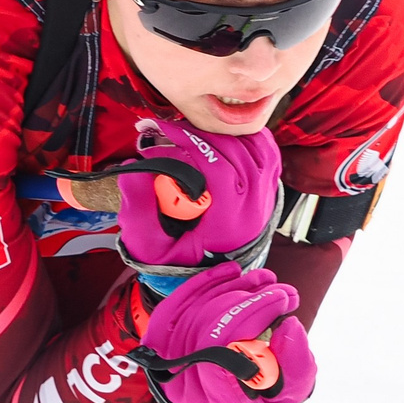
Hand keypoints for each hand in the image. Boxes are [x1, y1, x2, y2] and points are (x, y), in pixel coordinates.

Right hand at [109, 121, 283, 272]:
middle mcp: (255, 208)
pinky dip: (243, 136)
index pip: (219, 170)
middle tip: (168, 130)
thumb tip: (133, 169)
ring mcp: (266, 195)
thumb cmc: (175, 257)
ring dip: (220, 133)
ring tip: (189, 132)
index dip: (189, 143)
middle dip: (199, 134)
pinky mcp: (269, 186)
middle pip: (236, 152)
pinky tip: (217, 136)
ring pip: (253, 145)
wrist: (204, 272)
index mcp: (229, 223)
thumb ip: (138, 210)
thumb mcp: (148, 243)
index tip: (160, 131)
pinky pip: (265, 148)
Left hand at [134, 262, 314, 402]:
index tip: (285, 302)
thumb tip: (290, 326)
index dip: (253, 316)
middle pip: (210, 323)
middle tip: (284, 292)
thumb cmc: (263, 392)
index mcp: (214, 395)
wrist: (233, 391)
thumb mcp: (288, 391)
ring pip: (200, 307)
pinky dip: (208, 281)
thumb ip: (296, 366)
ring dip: (238, 287)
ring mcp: (171, 352)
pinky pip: (181, 298)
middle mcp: (184, 376)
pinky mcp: (165, 333)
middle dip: (252, 300)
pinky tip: (234, 271)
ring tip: (268, 280)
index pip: (220, 347)